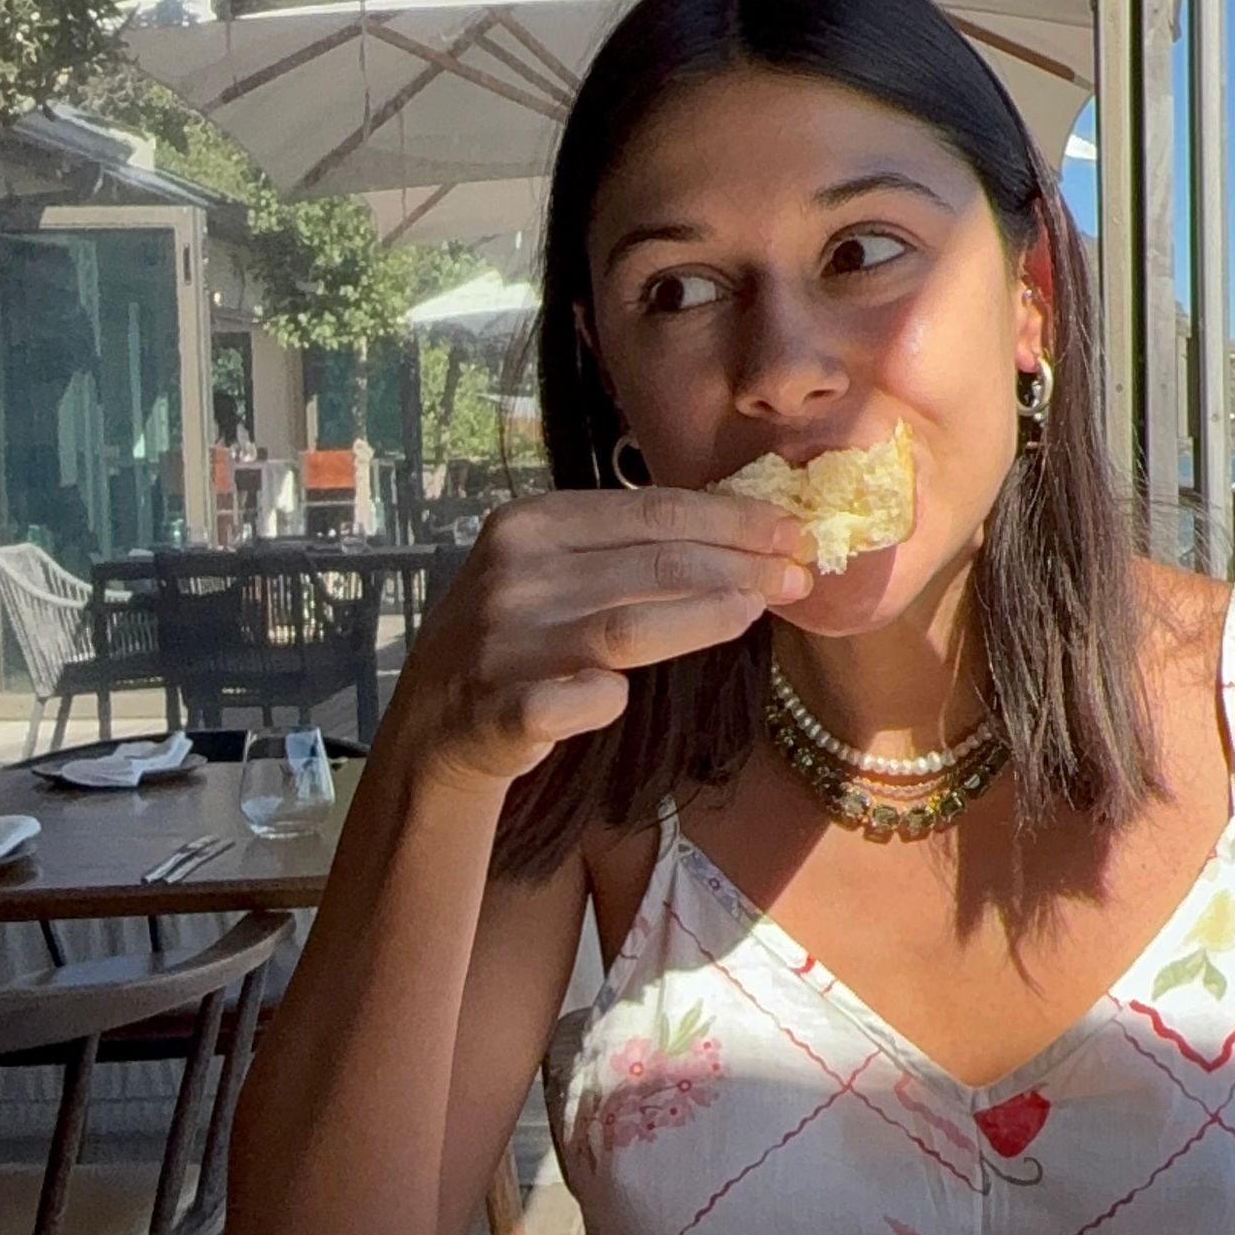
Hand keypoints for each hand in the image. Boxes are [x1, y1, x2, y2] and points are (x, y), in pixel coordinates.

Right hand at [399, 484, 813, 790]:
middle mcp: (515, 575)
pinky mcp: (504, 711)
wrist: (436, 722)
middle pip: (654, 564)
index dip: (732, 520)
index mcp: (530, 524)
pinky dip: (609, 698)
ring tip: (758, 611)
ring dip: (705, 618)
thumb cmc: (520, 638)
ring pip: (629, 627)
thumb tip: (746, 540)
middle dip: (739, 567)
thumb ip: (627, 551)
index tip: (791, 530)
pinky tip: (630, 695)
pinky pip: (580, 701)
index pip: (652, 512)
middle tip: (798, 576)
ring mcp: (508, 644)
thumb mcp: (553, 572)